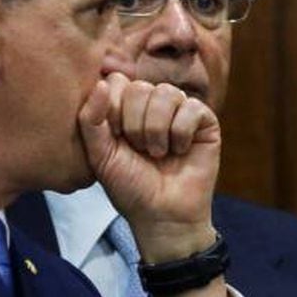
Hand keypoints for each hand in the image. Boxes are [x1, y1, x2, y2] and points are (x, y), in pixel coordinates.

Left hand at [79, 73, 220, 264]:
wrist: (162, 214)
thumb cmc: (129, 187)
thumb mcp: (100, 155)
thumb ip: (91, 120)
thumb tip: (102, 82)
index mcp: (126, 109)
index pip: (117, 82)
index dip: (113, 109)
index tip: (115, 139)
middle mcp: (153, 105)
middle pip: (140, 87)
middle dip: (134, 124)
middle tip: (138, 150)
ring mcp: (180, 111)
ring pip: (166, 93)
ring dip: (157, 129)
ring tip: (158, 153)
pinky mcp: (205, 120)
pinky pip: (191, 108)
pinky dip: (180, 133)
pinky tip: (180, 151)